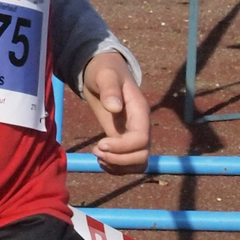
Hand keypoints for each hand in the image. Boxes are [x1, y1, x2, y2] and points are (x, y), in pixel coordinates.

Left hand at [80, 55, 150, 171]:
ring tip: (98, 155)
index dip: (122, 147)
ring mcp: (134, 136)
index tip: (100, 143)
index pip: (141, 139)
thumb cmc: (105, 71)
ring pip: (138, 164)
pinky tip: (100, 158)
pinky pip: (128, 164)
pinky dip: (115, 168)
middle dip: (119, 159)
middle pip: (142, 157)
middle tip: (97, 150)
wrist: (103, 73)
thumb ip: (110, 89)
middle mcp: (141, 127)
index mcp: (140, 112)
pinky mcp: (124, 142)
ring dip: (118, 166)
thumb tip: (115, 107)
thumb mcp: (105, 75)